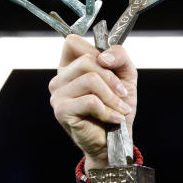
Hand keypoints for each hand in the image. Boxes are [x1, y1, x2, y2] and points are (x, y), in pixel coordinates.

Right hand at [48, 34, 137, 167]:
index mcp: (70, 67)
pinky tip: (112, 119)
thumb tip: (104, 57)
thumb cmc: (118, 107)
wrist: (116, 140)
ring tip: (119, 109)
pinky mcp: (61, 110)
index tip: (111, 68)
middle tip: (123, 95)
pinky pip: (90, 101)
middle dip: (112, 79)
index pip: (72, 42)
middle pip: (87, 60)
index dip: (96, 51)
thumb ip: (119, 55)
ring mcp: (57, 95)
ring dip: (112, 97)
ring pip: (90, 80)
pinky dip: (108, 111)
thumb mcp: (125, 75)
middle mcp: (59, 79)